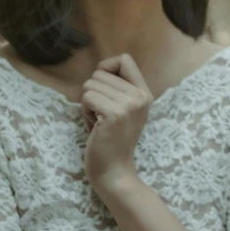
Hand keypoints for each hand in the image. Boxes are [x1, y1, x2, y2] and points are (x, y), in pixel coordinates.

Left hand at [81, 53, 152, 188]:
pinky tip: (95, 127)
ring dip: (87, 103)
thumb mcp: (123, 109)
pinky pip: (87, 97)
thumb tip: (100, 69)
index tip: (103, 88)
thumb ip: (118, 89)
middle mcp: (141, 96)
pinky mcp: (114, 114)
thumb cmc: (111, 140)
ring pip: (90, 84)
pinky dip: (84, 111)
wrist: (114, 172)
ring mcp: (129, 104)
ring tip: (98, 122)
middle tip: (101, 115)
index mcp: (145, 93)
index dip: (106, 68)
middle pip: (100, 72)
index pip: (124, 59)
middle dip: (93, 92)